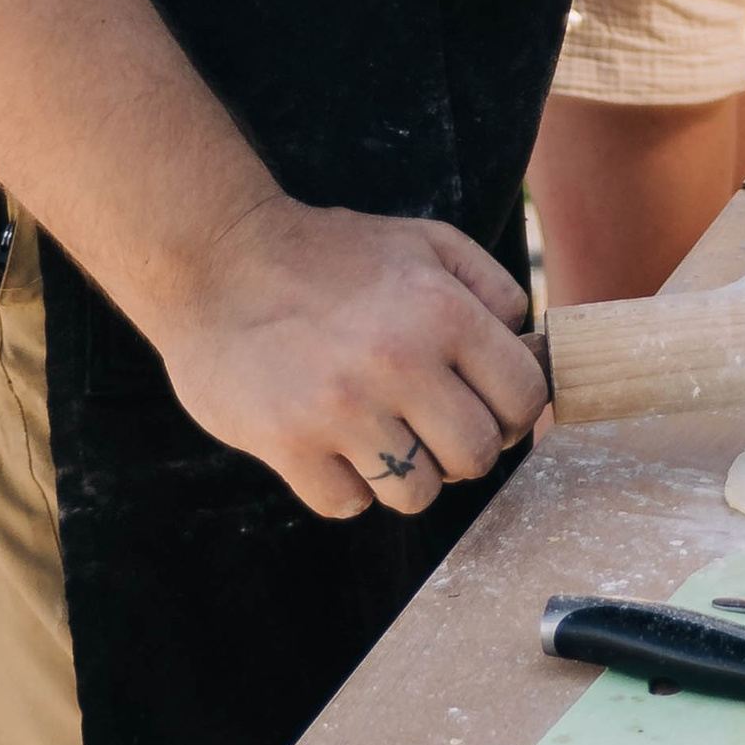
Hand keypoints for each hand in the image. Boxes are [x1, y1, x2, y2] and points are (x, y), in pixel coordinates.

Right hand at [152, 190, 548, 521]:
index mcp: (441, 311)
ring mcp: (341, 408)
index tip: (490, 409)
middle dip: (465, 451)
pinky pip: (347, 504)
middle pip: (477, 455)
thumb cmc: (329, 254)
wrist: (219, 261)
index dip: (515, 412)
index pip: (523, 397)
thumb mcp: (423, 240)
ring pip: (416, 492)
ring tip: (382, 435)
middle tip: (435, 428)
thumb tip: (526, 342)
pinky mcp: (287, 443)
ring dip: (407, 474)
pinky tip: (331, 443)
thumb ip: (489, 286)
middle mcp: (398, 362)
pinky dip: (345, 484)